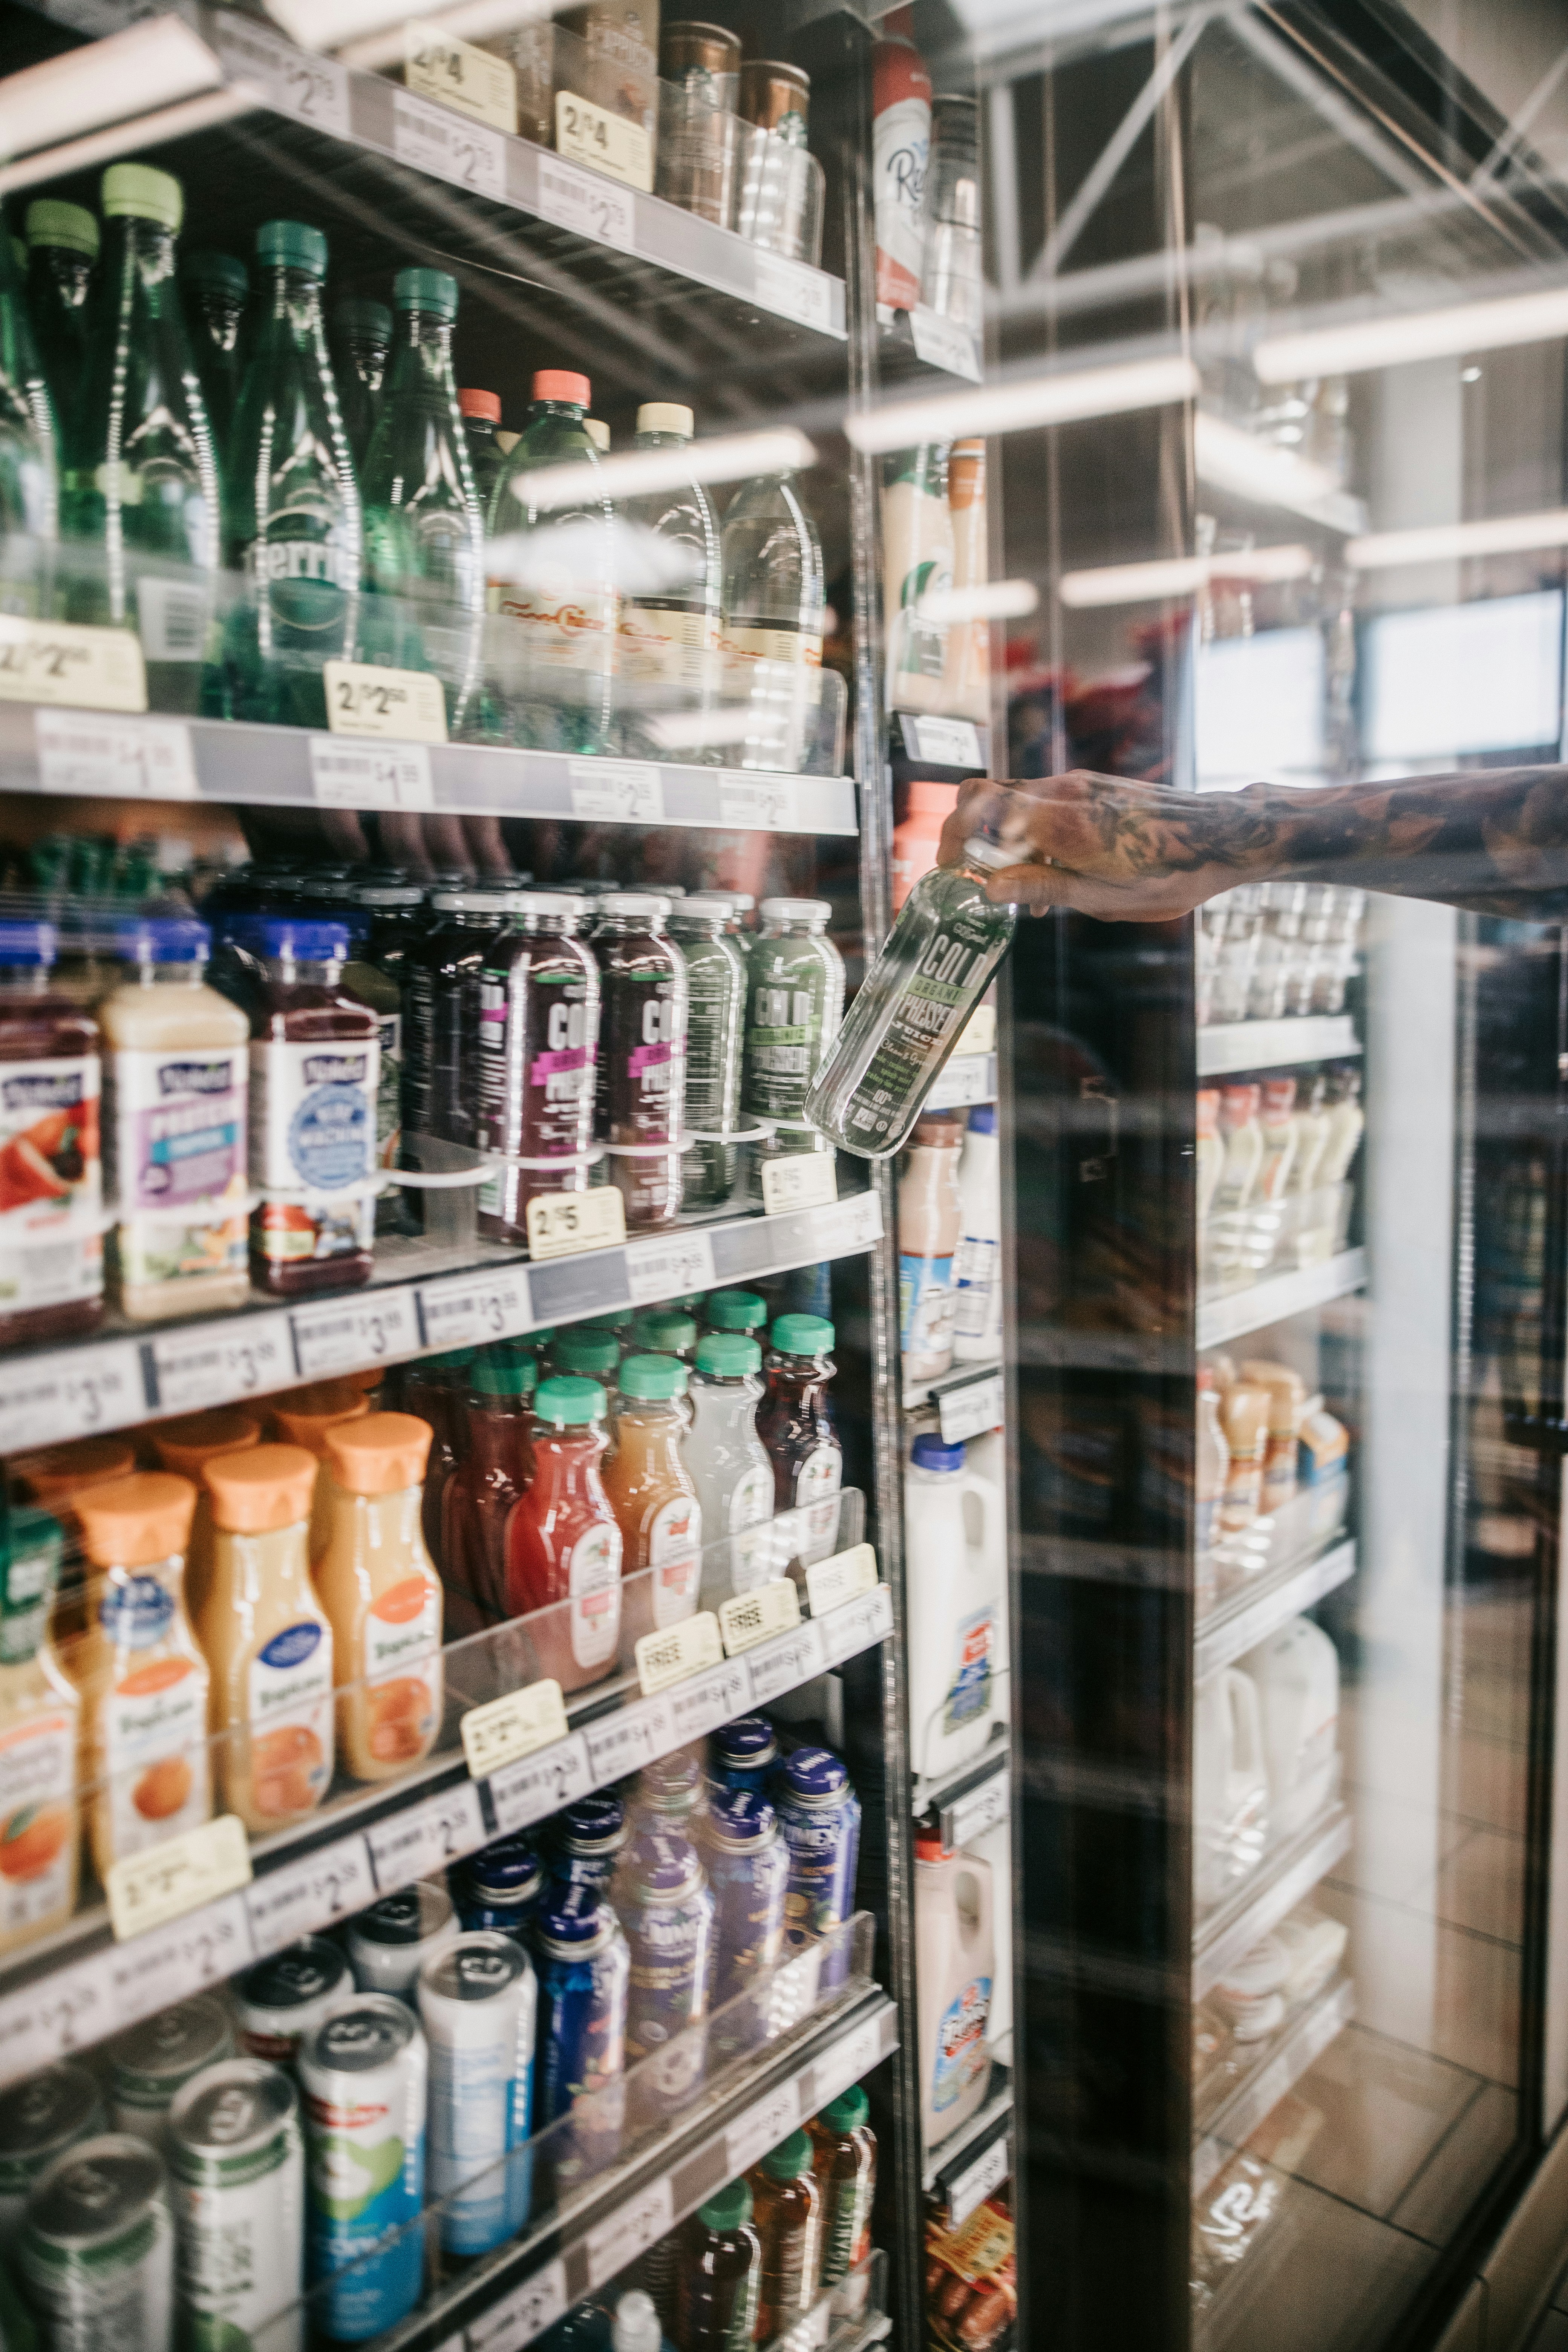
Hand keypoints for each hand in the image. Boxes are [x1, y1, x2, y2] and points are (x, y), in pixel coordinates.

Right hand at [934, 771, 1241, 921]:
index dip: (953, 837)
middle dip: (964, 833)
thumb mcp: (1104, 898)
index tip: (949, 871)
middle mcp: (1064, 793)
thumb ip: (1043, 887)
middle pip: (986, 793)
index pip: (982, 808)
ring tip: (1019, 885)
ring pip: (1011, 797)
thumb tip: (988, 888)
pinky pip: (1040, 801)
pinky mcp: (1091, 787)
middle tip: (967, 874)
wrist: (1222, 837)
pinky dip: (1026, 831)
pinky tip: (1048, 871)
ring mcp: (1078, 784)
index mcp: (1063, 822)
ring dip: (998, 836)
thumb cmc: (1171, 873)